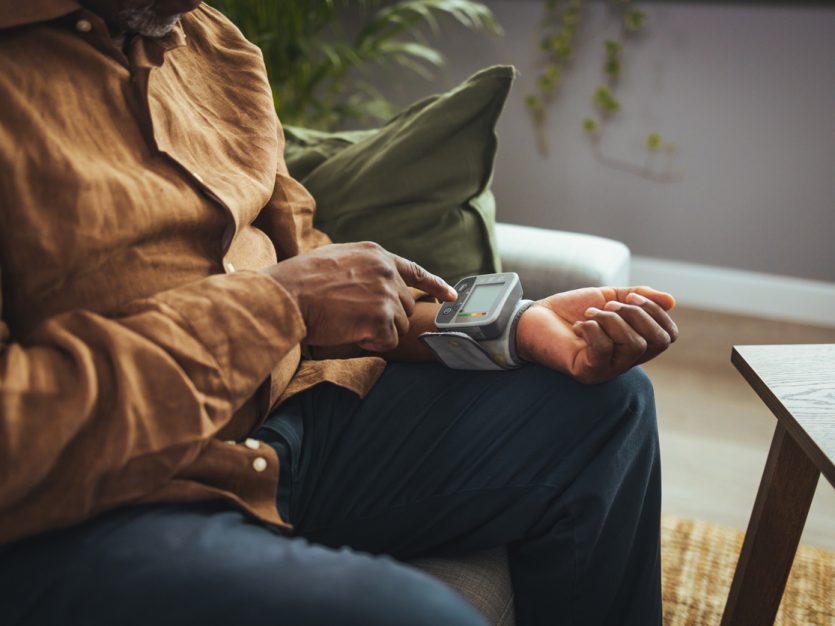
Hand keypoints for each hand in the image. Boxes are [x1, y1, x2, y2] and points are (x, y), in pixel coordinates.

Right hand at [262, 242, 456, 351]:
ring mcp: (386, 293)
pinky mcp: (382, 316)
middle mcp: (386, 271)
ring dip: (378, 331)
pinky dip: (372, 343)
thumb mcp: (336, 259)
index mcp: (376, 255)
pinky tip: (351, 332)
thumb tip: (374, 284)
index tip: (451, 297)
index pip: (415, 271)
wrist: (286, 295)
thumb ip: (363, 268)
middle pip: (405, 306)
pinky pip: (389, 341)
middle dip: (387, 318)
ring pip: (399, 325)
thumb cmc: (300, 282)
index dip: (435, 285)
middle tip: (356, 319)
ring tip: (348, 322)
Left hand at [516, 286, 677, 383]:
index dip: (656, 312)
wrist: (535, 318)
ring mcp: (607, 370)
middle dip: (637, 315)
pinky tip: (579, 326)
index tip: (631, 296)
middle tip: (609, 305)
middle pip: (657, 342)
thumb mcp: (610, 297)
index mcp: (634, 344)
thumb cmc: (571, 310)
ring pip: (634, 346)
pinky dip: (594, 329)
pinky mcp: (587, 372)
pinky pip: (604, 350)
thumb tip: (670, 301)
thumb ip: (639, 298)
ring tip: (591, 314)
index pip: (667, 336)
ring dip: (612, 320)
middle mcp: (625, 361)